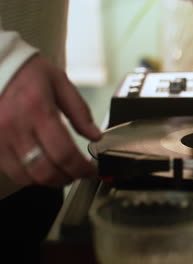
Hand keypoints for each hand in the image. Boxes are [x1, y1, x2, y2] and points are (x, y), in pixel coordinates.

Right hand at [0, 55, 100, 186]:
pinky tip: (39, 167)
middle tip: (78, 175)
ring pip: (25, 176)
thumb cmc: (26, 71)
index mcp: (38, 110)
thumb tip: (96, 136)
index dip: (81, 169)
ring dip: (48, 181)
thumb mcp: (60, 83)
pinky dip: (27, 175)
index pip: (64, 153)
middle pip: (45, 170)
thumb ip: (80, 112)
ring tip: (61, 174)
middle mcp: (15, 127)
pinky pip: (9, 170)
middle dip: (67, 178)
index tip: (91, 171)